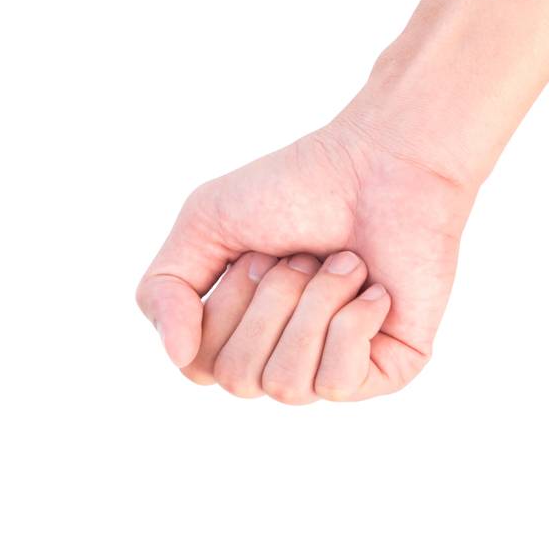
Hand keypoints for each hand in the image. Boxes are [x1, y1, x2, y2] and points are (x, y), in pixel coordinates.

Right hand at [136, 116, 477, 401]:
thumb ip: (162, 288)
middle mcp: (284, 358)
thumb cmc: (298, 187)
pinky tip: (375, 290)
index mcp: (241, 333)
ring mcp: (335, 369)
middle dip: (271, 301)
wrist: (381, 162)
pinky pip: (338, 384)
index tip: (258, 251)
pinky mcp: (386, 371)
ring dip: (313, 305)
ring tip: (343, 262)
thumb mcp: (204, 222)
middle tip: (304, 255)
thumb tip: (177, 355)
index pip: (198, 366)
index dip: (225, 304)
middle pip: (239, 379)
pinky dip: (351, 322)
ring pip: (288, 386)